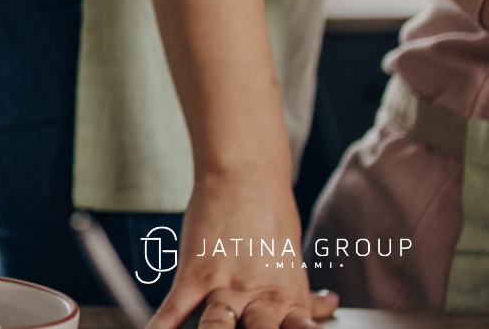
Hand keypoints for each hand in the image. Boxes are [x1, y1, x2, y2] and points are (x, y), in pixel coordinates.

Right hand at [148, 172, 340, 328]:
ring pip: (216, 328)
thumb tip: (327, 304)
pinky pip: (174, 308)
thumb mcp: (292, 259)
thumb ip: (303, 291)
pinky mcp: (194, 273)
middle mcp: (258, 297)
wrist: (244, 176)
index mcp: (288, 297)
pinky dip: (161, 325)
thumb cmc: (270, 212)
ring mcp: (224, 285)